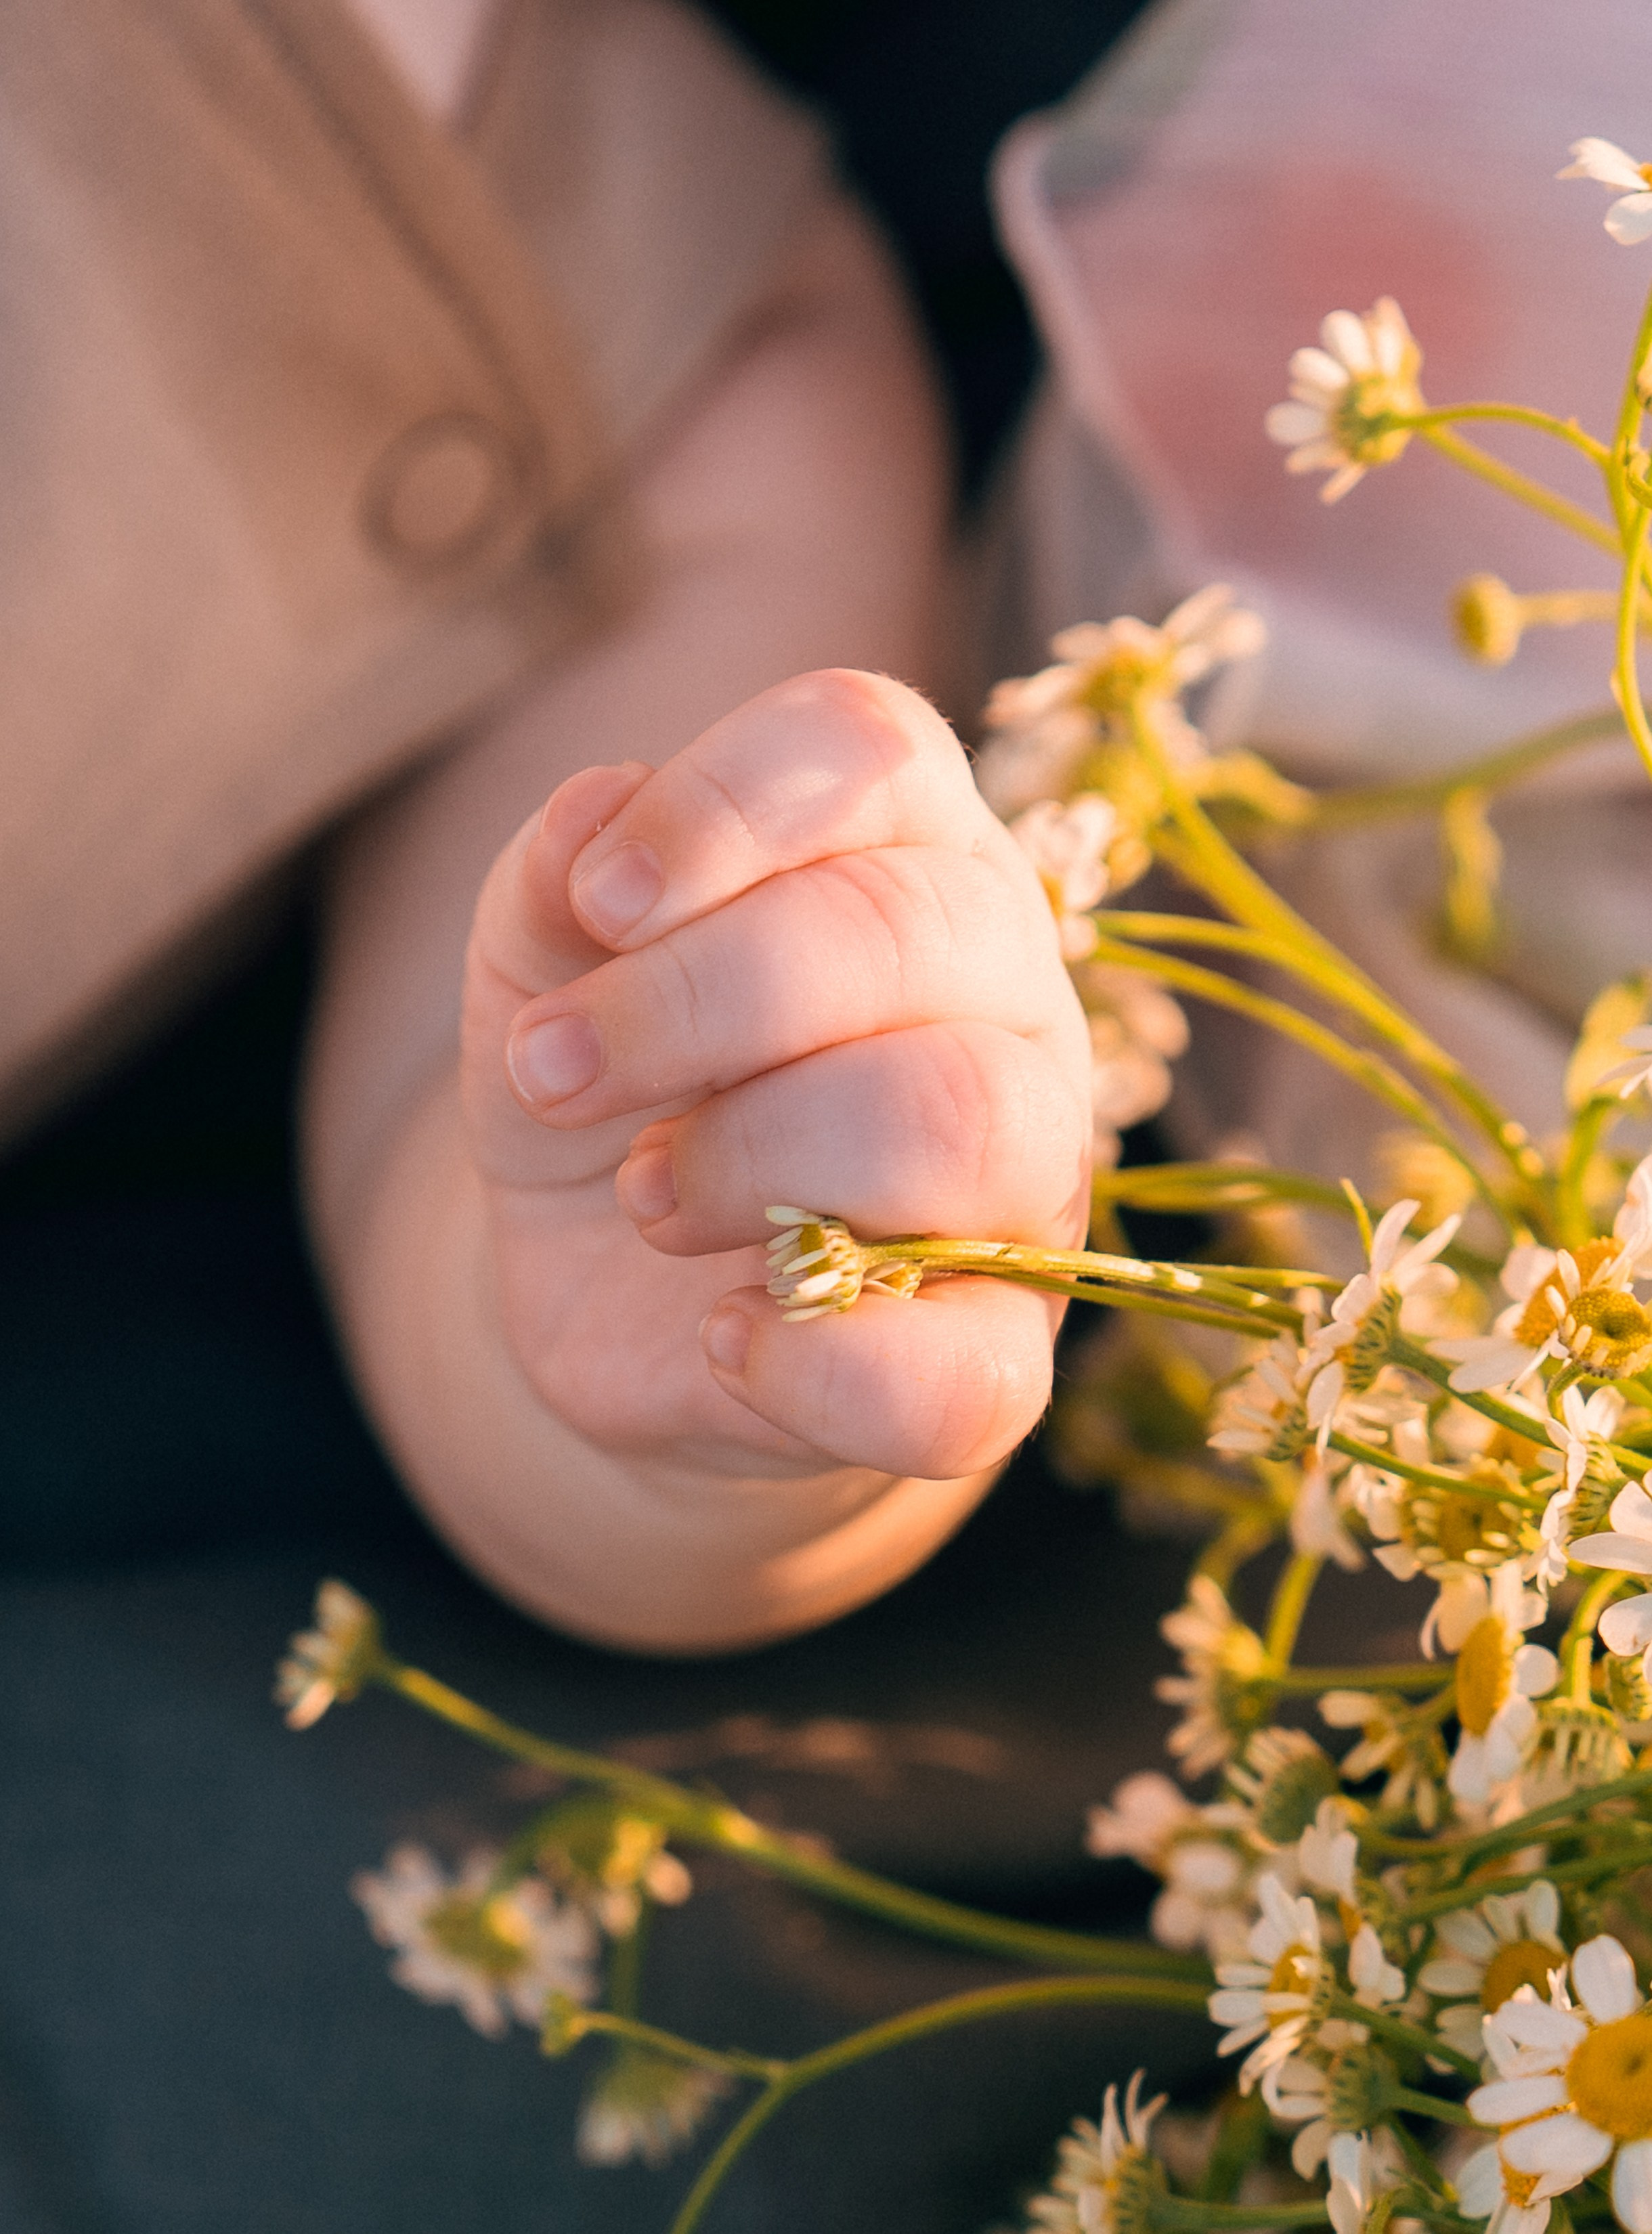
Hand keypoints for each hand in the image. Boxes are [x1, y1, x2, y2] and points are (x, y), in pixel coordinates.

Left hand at [461, 669, 1092, 1486]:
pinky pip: (969, 1373)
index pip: (868, 747)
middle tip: (553, 1073)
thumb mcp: (540, 982)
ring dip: (753, 1157)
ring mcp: (1027, 1181)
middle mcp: (1002, 994)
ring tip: (642, 1199)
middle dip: (696, 1002)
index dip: (727, 804)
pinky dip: (819, 1362)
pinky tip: (726, 1336)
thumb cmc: (617, 1097)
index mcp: (905, 852)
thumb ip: (550, 892)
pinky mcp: (1001, 1354)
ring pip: (962, 1119)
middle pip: (909, 931)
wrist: (626, 1310)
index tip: (599, 905)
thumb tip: (590, 817)